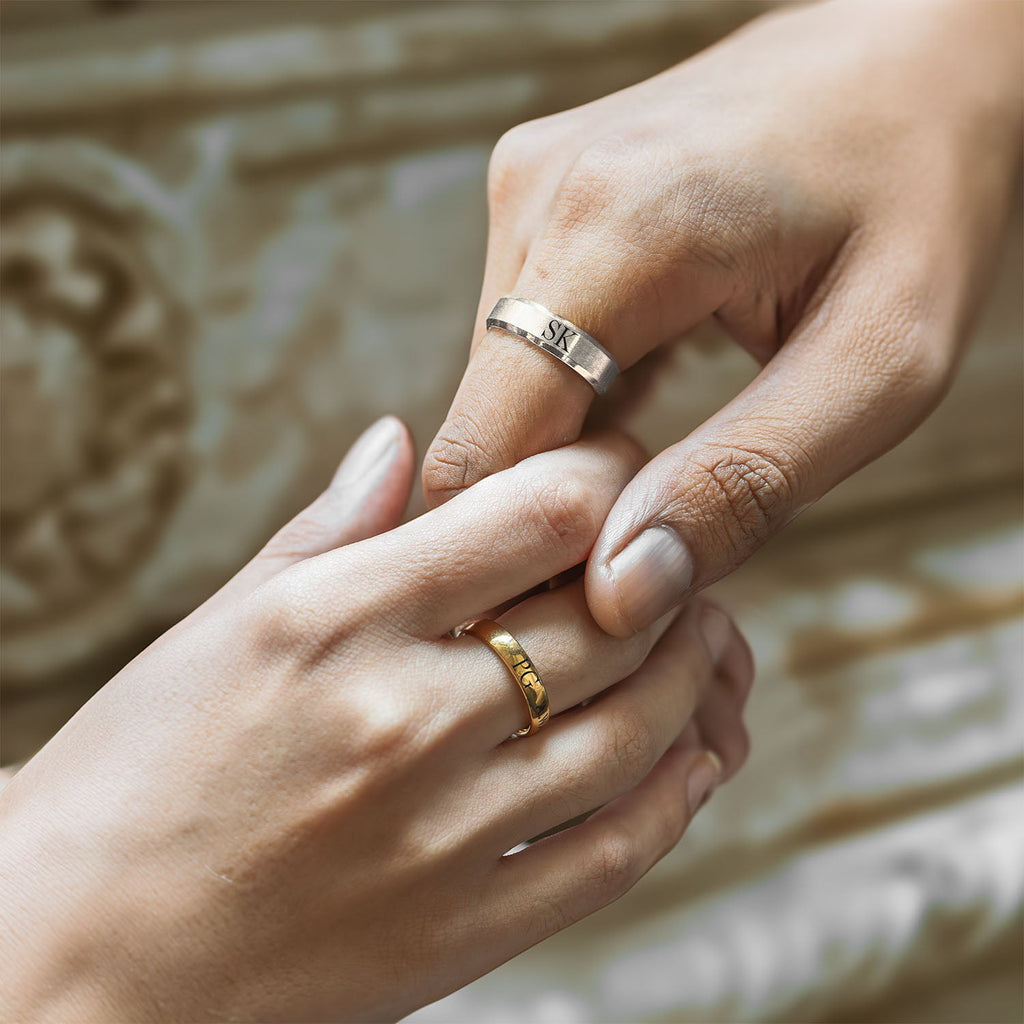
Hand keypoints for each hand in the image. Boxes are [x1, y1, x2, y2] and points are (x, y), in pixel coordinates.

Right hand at [0, 419, 752, 1022]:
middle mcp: (405, 717)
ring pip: (640, 729)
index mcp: (337, 620)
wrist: (72, 960)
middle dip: (669, 570)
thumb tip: (401, 437)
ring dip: (696, 673)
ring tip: (702, 639)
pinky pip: (618, 851)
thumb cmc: (132, 777)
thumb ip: (328, 527)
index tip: (619, 469)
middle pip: (614, 615)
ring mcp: (445, 830)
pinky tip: (695, 755)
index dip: (607, 473)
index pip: (538, 511)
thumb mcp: (221, 626)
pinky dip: (680, 794)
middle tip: (677, 554)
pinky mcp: (466, 928)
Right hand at [423, 0, 1021, 635]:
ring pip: (500, 389)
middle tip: (652, 547)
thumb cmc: (922, 191)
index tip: (594, 600)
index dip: (518, 549)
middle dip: (551, 507)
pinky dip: (574, 402)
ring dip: (568, 454)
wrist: (923, 45)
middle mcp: (540, 195)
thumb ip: (742, 485)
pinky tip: (648, 412)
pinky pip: (526, 342)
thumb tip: (615, 592)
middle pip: (484, 424)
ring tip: (665, 471)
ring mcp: (534, 186)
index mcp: (610, 234)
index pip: (483, 448)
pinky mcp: (546, 196)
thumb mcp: (879, 364)